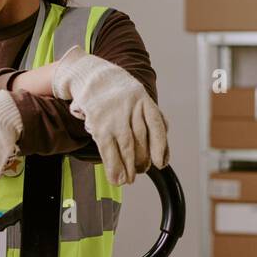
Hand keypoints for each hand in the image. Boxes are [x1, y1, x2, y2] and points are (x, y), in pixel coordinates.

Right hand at [52, 45, 169, 184]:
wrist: (92, 76)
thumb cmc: (119, 93)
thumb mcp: (139, 98)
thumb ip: (152, 120)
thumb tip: (163, 149)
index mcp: (143, 100)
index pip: (156, 125)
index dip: (160, 147)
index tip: (160, 163)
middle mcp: (129, 107)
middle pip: (140, 140)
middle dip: (142, 160)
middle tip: (141, 171)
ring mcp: (113, 116)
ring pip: (125, 147)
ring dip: (128, 168)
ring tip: (129, 179)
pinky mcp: (99, 124)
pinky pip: (107, 149)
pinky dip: (113, 166)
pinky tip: (116, 178)